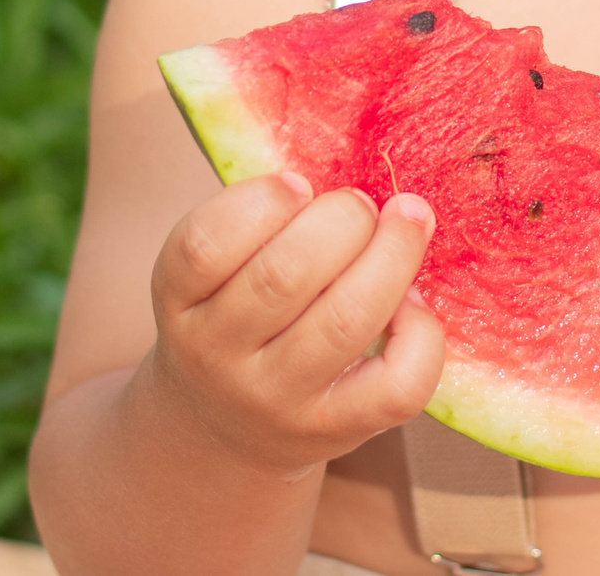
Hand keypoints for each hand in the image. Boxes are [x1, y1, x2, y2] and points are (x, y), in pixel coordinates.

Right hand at [142, 172, 444, 476]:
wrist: (222, 431)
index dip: (261, 201)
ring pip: (345, 322)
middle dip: (343, 219)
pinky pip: (396, 385)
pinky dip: (420, 332)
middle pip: (283, 276)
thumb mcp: (214, 273)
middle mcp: (218, 355)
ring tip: (409, 222)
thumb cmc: (234, 317)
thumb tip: (359, 169)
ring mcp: (277, 399)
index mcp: (179, 300)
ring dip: (392, 256)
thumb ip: (260, 222)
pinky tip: (412, 302)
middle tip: (362, 204)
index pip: (203, 246)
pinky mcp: (335, 431)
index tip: (301, 183)